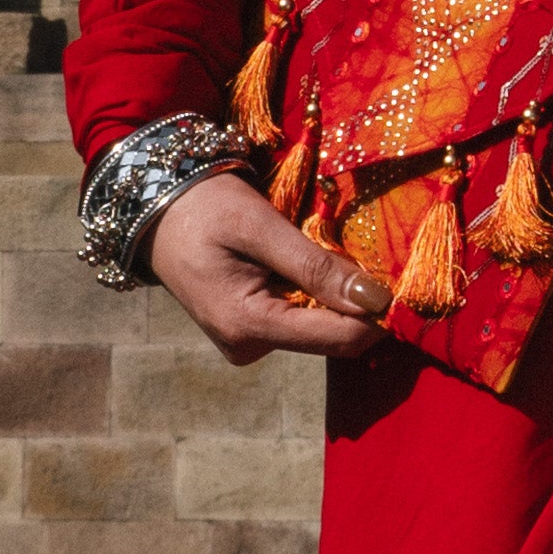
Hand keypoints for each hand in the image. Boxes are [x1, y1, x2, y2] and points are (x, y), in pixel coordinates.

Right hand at [144, 169, 390, 367]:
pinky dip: (312, 292)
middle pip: (331, 336)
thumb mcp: (260, 226)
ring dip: (332, 292)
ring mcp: (247, 343)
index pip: (339, 339)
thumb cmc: (203, 206)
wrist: (153, 207)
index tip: (399, 276)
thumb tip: (376, 300)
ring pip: (318, 327)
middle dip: (352, 299)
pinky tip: (298, 261)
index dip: (376, 313)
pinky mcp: (249, 332)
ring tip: (314, 246)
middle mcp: (249, 347)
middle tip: (354, 248)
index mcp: (248, 326)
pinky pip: (300, 319)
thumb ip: (316, 266)